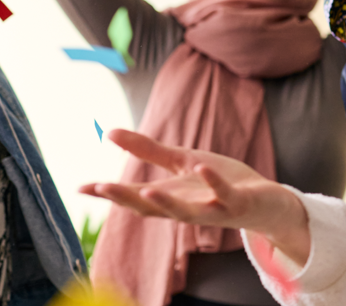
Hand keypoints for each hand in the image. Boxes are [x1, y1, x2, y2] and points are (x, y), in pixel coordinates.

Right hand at [80, 130, 310, 255]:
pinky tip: (201, 167)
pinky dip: (214, 184)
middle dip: (126, 199)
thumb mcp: (183, 162)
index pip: (134, 195)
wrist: (266, 201)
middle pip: (152, 208)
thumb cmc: (221, 181)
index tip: (79, 186)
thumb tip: (110, 132)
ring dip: (165, 202)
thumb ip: (149, 151)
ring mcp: (214, 209)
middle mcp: (188, 207)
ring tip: (144, 191)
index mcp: (172, 196)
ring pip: (186, 212)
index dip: (108, 192)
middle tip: (99, 187)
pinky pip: (225, 194)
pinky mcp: (239, 203)